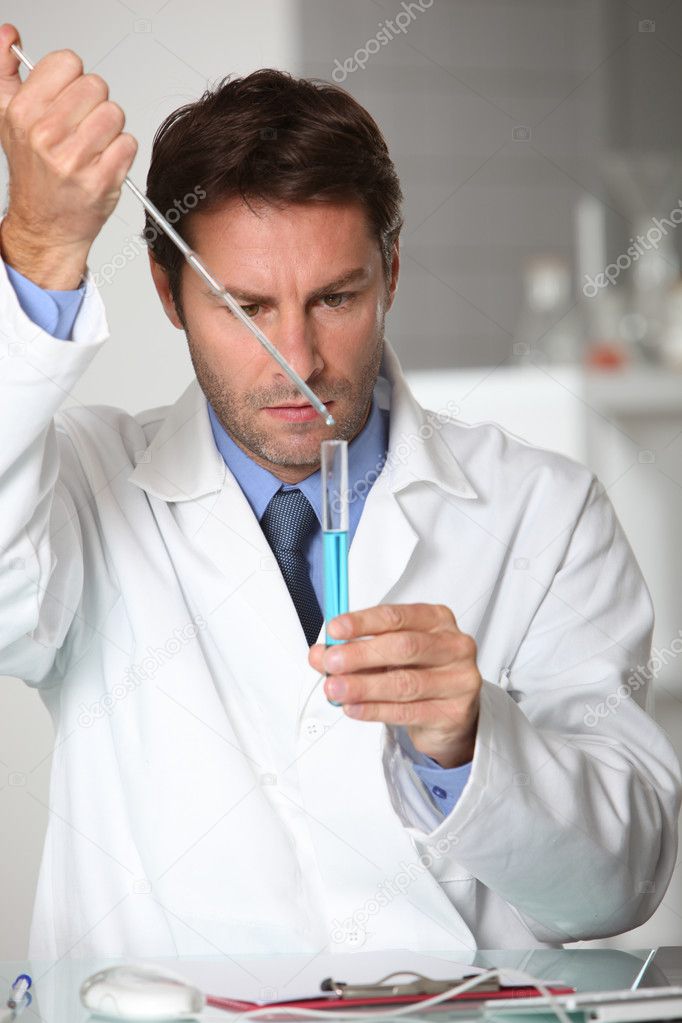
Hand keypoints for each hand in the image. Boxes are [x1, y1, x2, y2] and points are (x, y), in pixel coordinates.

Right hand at [0, 23, 137, 286]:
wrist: (46, 225)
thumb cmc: (34, 172)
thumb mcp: (8, 117)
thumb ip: (5, 70)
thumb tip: (10, 35)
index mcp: (23, 112)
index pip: (68, 63)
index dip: (73, 81)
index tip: (67, 101)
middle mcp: (46, 134)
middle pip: (97, 86)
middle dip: (93, 105)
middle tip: (82, 129)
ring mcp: (74, 159)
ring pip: (115, 114)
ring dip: (110, 130)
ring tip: (92, 147)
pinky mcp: (101, 181)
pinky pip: (128, 144)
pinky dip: (121, 153)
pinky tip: (102, 164)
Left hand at [308, 603, 480, 767]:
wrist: (451, 712)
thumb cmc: (420, 671)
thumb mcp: (387, 653)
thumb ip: (354, 650)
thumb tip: (320, 654)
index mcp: (436, 620)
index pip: (397, 616)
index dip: (363, 622)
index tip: (336, 629)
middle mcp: (452, 645)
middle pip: (404, 647)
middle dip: (362, 654)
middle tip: (332, 662)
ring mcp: (458, 680)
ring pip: (405, 683)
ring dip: (364, 686)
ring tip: (336, 689)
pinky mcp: (453, 712)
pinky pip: (408, 711)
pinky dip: (375, 710)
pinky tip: (354, 708)